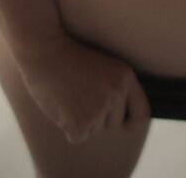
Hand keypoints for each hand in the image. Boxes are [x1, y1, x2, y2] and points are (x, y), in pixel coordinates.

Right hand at [17, 32, 150, 143]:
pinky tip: (61, 106)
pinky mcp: (80, 123)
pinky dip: (68, 127)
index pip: (142, 113)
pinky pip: (78, 136)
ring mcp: (99, 109)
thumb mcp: (103, 65)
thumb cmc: (69, 55)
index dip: (132, 122)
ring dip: (81, 119)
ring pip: (94, 129)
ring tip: (69, 94)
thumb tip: (123, 117)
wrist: (43, 49)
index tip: (125, 125)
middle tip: (80, 93)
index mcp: (125, 77)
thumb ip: (116, 87)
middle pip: (114, 123)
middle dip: (98, 116)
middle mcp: (116, 94)